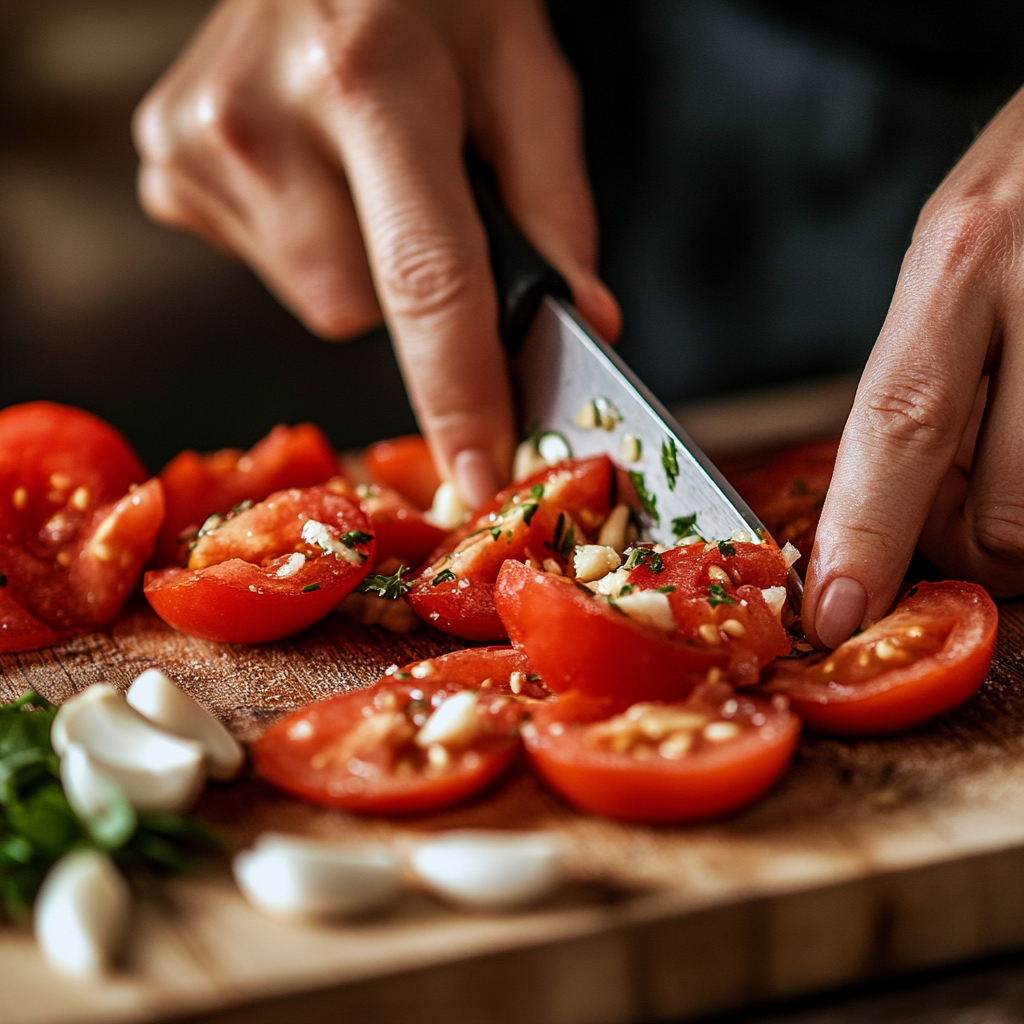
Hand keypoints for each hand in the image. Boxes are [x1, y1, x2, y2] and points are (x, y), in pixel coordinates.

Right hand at [133, 0, 619, 505]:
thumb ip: (556, 207)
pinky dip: (305, 240)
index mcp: (372, 82)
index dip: (459, 397)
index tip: (479, 476)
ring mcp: (200, 145)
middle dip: (406, 283)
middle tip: (414, 190)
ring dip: (356, 260)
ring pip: (315, 300)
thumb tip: (581, 324)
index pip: (427, 285)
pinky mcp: (166, 166)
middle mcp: (265, 119)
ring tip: (360, 162)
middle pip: (358, 312)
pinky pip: (267, 267)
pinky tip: (311, 165)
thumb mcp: (523, 72)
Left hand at [805, 84, 1023, 647]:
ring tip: (1011, 453)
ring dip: (1021, 524)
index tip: (838, 611)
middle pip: (997, 515)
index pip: (896, 433)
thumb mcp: (960, 246)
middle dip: (970, 546)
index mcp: (961, 262)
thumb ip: (923, 370)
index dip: (865, 541)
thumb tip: (884, 501)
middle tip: (964, 507)